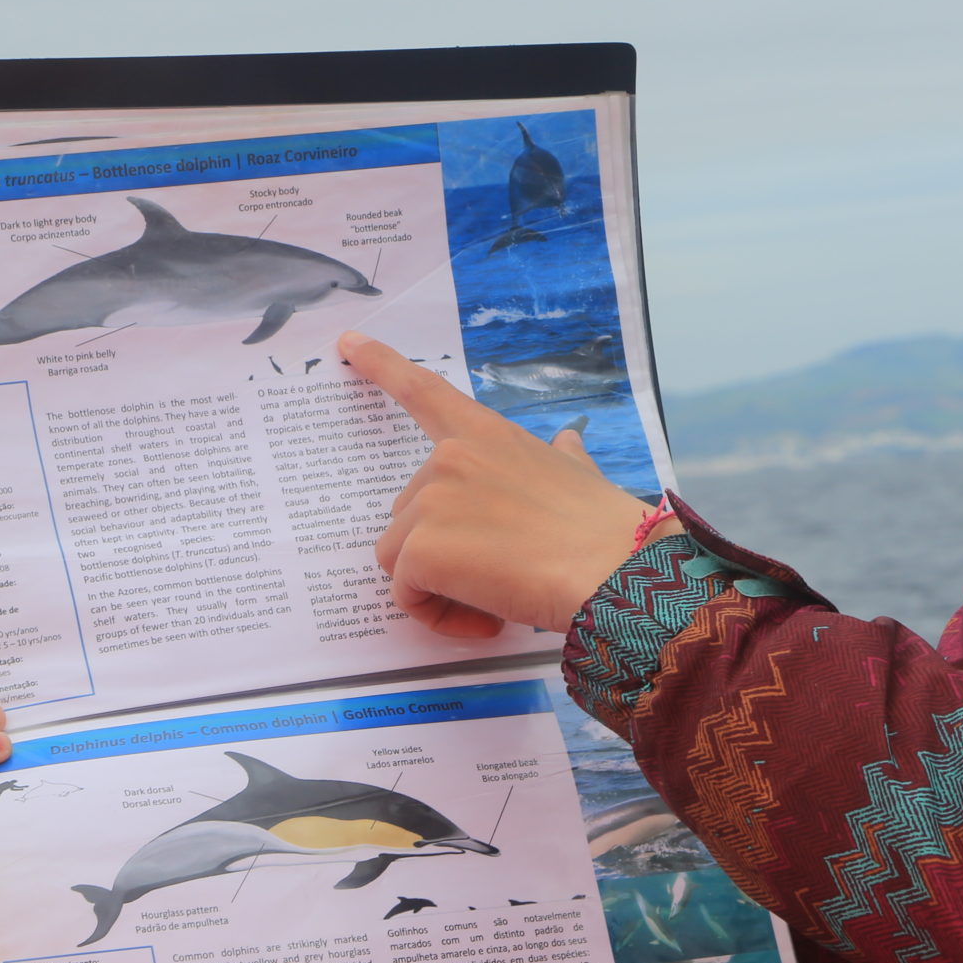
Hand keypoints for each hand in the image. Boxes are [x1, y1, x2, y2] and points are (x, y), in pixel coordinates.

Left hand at [344, 332, 676, 635]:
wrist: (614, 570)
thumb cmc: (603, 531)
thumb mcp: (581, 476)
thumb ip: (562, 459)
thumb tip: (568, 446)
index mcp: (487, 436)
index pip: (425, 391)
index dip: (382, 364)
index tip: (348, 343)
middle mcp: (450, 458)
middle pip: (409, 514)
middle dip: (443, 552)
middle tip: (498, 578)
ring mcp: (430, 500)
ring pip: (401, 559)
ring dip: (440, 589)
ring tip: (495, 603)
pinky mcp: (420, 548)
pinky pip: (407, 594)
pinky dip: (438, 616)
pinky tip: (486, 619)